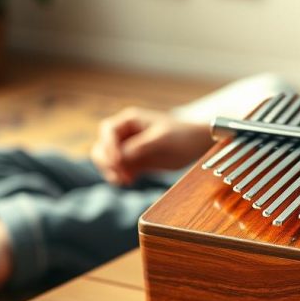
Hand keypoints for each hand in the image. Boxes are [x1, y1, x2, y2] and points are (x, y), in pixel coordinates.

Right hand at [91, 107, 213, 185]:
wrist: (197, 144)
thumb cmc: (182, 135)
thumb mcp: (162, 139)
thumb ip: (140, 146)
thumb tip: (120, 157)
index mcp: (130, 120)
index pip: (107, 130)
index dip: (108, 146)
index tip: (118, 161)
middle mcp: (126, 133)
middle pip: (102, 146)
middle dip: (107, 161)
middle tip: (120, 174)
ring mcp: (129, 148)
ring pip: (108, 160)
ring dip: (112, 171)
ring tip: (125, 180)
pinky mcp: (135, 161)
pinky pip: (119, 170)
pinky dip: (120, 176)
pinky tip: (130, 181)